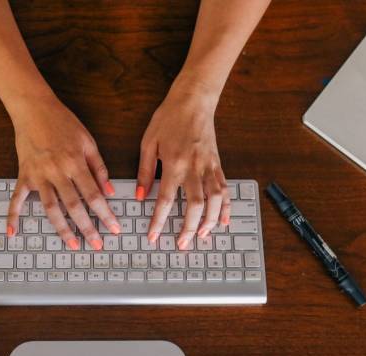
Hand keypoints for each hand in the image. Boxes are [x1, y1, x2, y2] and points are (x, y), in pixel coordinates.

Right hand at [7, 96, 119, 249]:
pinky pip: (17, 198)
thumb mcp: (88, 142)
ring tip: (71, 245)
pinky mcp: (24, 175)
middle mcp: (57, 172)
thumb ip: (99, 168)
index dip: (105, 214)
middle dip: (87, 228)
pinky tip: (13, 232)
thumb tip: (109, 191)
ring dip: (61, 229)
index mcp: (75, 163)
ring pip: (50, 208)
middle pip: (74, 207)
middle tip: (97, 245)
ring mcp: (38, 175)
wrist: (34, 109)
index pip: (93, 195)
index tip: (114, 229)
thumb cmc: (63, 123)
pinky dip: (13, 215)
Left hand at [137, 89, 229, 249]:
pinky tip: (223, 220)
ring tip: (202, 236)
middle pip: (194, 205)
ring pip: (215, 200)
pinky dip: (226, 206)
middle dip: (189, 228)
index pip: (165, 199)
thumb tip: (139, 196)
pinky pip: (225, 189)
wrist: (193, 100)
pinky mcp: (218, 164)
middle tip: (182, 244)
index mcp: (173, 163)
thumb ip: (144, 171)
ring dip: (210, 221)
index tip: (153, 236)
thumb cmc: (168, 119)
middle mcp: (194, 167)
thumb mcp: (148, 142)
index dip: (158, 221)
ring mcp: (209, 166)